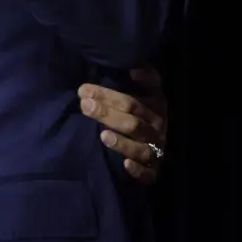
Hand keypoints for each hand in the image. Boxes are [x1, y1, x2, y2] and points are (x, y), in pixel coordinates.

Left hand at [79, 66, 168, 184]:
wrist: (153, 147)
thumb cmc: (140, 113)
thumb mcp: (144, 93)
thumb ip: (142, 79)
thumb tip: (134, 67)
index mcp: (155, 106)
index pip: (138, 98)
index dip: (117, 92)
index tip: (97, 85)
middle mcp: (157, 129)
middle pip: (133, 120)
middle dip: (108, 112)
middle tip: (84, 103)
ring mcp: (156, 151)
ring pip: (140, 147)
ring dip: (122, 142)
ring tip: (103, 135)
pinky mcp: (152, 172)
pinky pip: (147, 174)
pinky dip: (137, 170)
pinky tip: (125, 165)